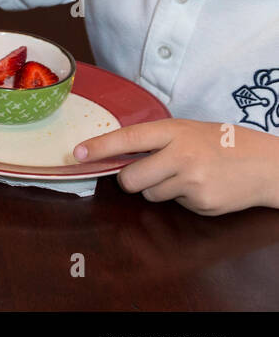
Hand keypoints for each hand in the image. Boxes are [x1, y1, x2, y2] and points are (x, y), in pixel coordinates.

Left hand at [75, 118, 278, 215]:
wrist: (265, 165)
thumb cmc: (220, 143)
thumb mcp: (186, 131)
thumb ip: (154, 141)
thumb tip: (114, 155)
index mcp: (174, 131)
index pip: (128, 139)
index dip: (100, 147)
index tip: (77, 153)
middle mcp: (181, 156)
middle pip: (130, 179)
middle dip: (130, 180)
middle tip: (146, 172)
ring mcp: (192, 182)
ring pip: (150, 195)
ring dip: (159, 188)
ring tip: (185, 175)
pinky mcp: (201, 204)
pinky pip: (174, 205)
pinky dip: (182, 198)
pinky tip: (201, 187)